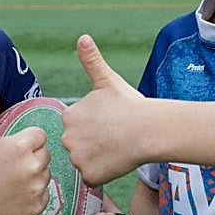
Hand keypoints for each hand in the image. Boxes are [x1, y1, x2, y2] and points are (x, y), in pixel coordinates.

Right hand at [0, 83, 50, 214]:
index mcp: (21, 146)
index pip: (39, 136)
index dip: (24, 141)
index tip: (8, 151)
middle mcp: (33, 167)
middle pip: (45, 154)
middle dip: (30, 157)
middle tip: (7, 166)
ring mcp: (35, 189)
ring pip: (46, 175)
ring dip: (33, 176)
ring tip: (9, 181)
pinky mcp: (36, 208)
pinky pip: (44, 195)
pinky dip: (33, 195)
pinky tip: (13, 195)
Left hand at [62, 34, 148, 185]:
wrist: (148, 129)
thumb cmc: (130, 104)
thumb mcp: (107, 80)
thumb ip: (91, 60)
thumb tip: (82, 37)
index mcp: (69, 115)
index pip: (78, 126)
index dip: (96, 126)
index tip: (111, 122)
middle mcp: (67, 137)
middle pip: (79, 145)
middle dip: (95, 143)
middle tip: (116, 136)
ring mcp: (77, 158)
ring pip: (86, 162)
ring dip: (99, 159)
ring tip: (118, 148)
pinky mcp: (89, 175)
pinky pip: (93, 177)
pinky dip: (104, 174)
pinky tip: (118, 161)